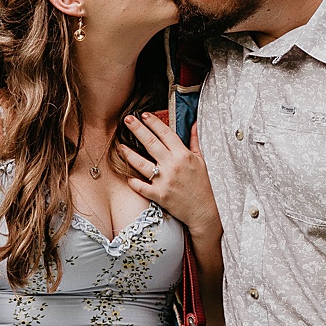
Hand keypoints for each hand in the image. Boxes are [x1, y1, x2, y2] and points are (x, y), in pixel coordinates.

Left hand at [116, 114, 219, 238]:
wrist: (205, 210)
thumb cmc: (204, 184)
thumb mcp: (202, 160)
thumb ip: (195, 140)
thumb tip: (194, 122)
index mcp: (183, 155)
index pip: (166, 133)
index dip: (154, 122)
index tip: (144, 114)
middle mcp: (173, 165)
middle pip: (151, 143)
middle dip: (138, 129)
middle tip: (127, 119)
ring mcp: (165, 181)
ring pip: (141, 164)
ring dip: (129, 154)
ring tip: (120, 146)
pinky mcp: (159, 196)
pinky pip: (142, 187)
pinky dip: (133, 182)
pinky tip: (127, 176)